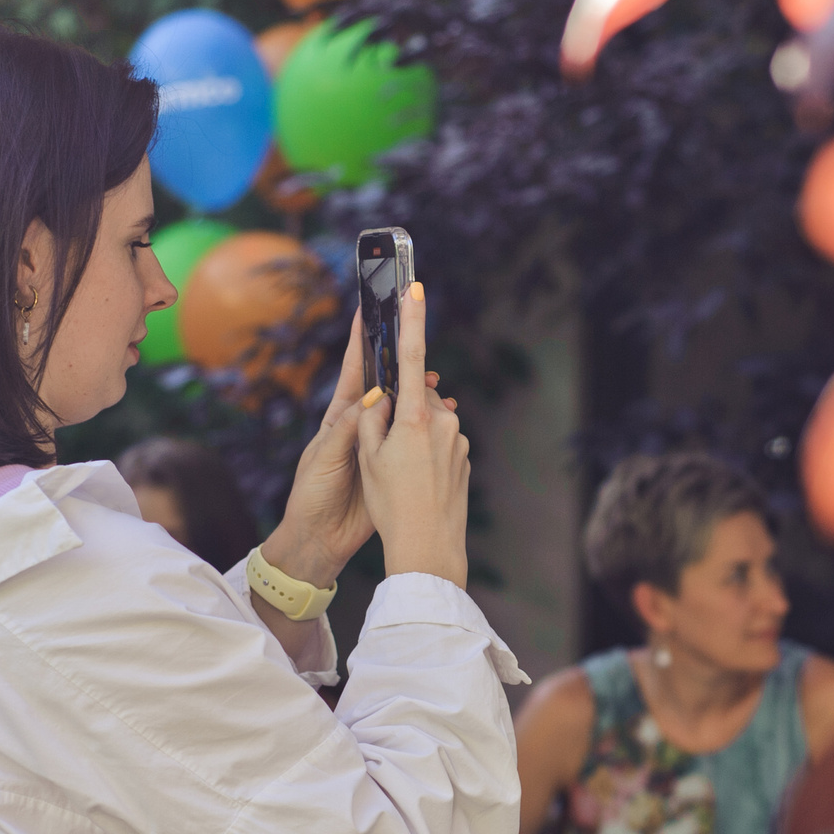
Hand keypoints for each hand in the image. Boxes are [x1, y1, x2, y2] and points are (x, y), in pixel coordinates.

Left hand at [267, 308, 455, 586]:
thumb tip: (373, 398)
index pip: (351, 370)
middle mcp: (360, 424)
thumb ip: (347, 429)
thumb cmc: (312, 496)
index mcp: (338, 417)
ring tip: (436, 381)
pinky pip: (413, 438)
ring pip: (404, 409)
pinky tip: (444, 415)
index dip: (359, 340)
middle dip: (400, 362)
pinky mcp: (392, 464)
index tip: (367, 308)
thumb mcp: (324, 458)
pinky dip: (430, 424)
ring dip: (419, 393)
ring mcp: (379, 444)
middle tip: (418, 342)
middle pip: (384, 384)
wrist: (320, 539)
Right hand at [356, 282, 470, 587]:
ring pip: (429, 420)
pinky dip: (426, 451)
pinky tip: (416, 480)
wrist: (428, 546)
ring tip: (399, 472)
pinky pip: (441, 441)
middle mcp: (442, 422)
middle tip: (381, 445)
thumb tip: (383, 396)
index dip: (412, 319)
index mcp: (414, 418)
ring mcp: (458, 439)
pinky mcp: (465, 456)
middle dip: (399, 407)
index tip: (415, 287)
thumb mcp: (368, 458)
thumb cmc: (390, 504)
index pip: (411, 357)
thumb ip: (372, 418)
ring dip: (412, 433)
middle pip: (416, 395)